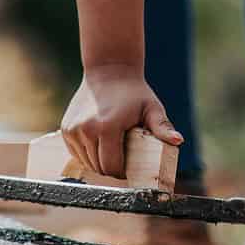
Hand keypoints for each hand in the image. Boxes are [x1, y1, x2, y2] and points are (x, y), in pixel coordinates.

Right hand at [60, 65, 182, 178]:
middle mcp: (86, 130)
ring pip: (86, 163)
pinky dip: (87, 154)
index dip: (122, 173)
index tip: (129, 168)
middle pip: (98, 167)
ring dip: (98, 162)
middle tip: (122, 160)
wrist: (108, 71)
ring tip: (111, 150)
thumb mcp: (152, 109)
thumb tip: (178, 141)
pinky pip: (77, 153)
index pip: (112, 167)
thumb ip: (162, 127)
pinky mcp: (66, 129)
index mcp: (107, 128)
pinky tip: (98, 144)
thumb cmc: (134, 93)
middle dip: (111, 169)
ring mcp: (73, 130)